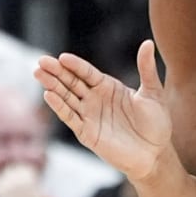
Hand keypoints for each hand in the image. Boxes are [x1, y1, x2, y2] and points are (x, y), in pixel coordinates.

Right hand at [37, 41, 173, 182]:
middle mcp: (95, 99)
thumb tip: (148, 43)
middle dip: (56, 72)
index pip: (87, 72)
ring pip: (66, 97)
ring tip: (38, 73)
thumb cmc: (156, 123)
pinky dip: (60, 107)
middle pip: (71, 82)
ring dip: (52, 86)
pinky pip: (71, 117)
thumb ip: (146, 69)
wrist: (156, 154)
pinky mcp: (87, 133)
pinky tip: (49, 95)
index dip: (75, 65)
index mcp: (108, 86)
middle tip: (41, 61)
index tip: (62, 57)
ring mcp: (89, 115)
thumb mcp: (153, 93)